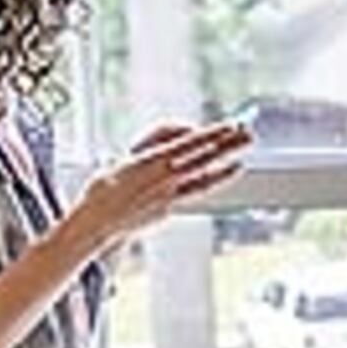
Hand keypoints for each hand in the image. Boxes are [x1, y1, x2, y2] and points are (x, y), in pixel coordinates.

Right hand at [65, 119, 250, 256]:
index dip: (211, 134)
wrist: (97, 222)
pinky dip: (217, 177)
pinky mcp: (172, 206)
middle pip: (203, 157)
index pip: (189, 143)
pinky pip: (199, 188)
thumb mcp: (127, 158)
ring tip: (245, 152)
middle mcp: (165, 177)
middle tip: (249, 134)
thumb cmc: (106, 188)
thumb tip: (181, 132)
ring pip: (205, 173)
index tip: (229, 125)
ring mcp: (170, 193)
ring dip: (226, 161)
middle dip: (227, 145)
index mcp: (151, 161)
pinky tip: (231, 170)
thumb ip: (153, 143)